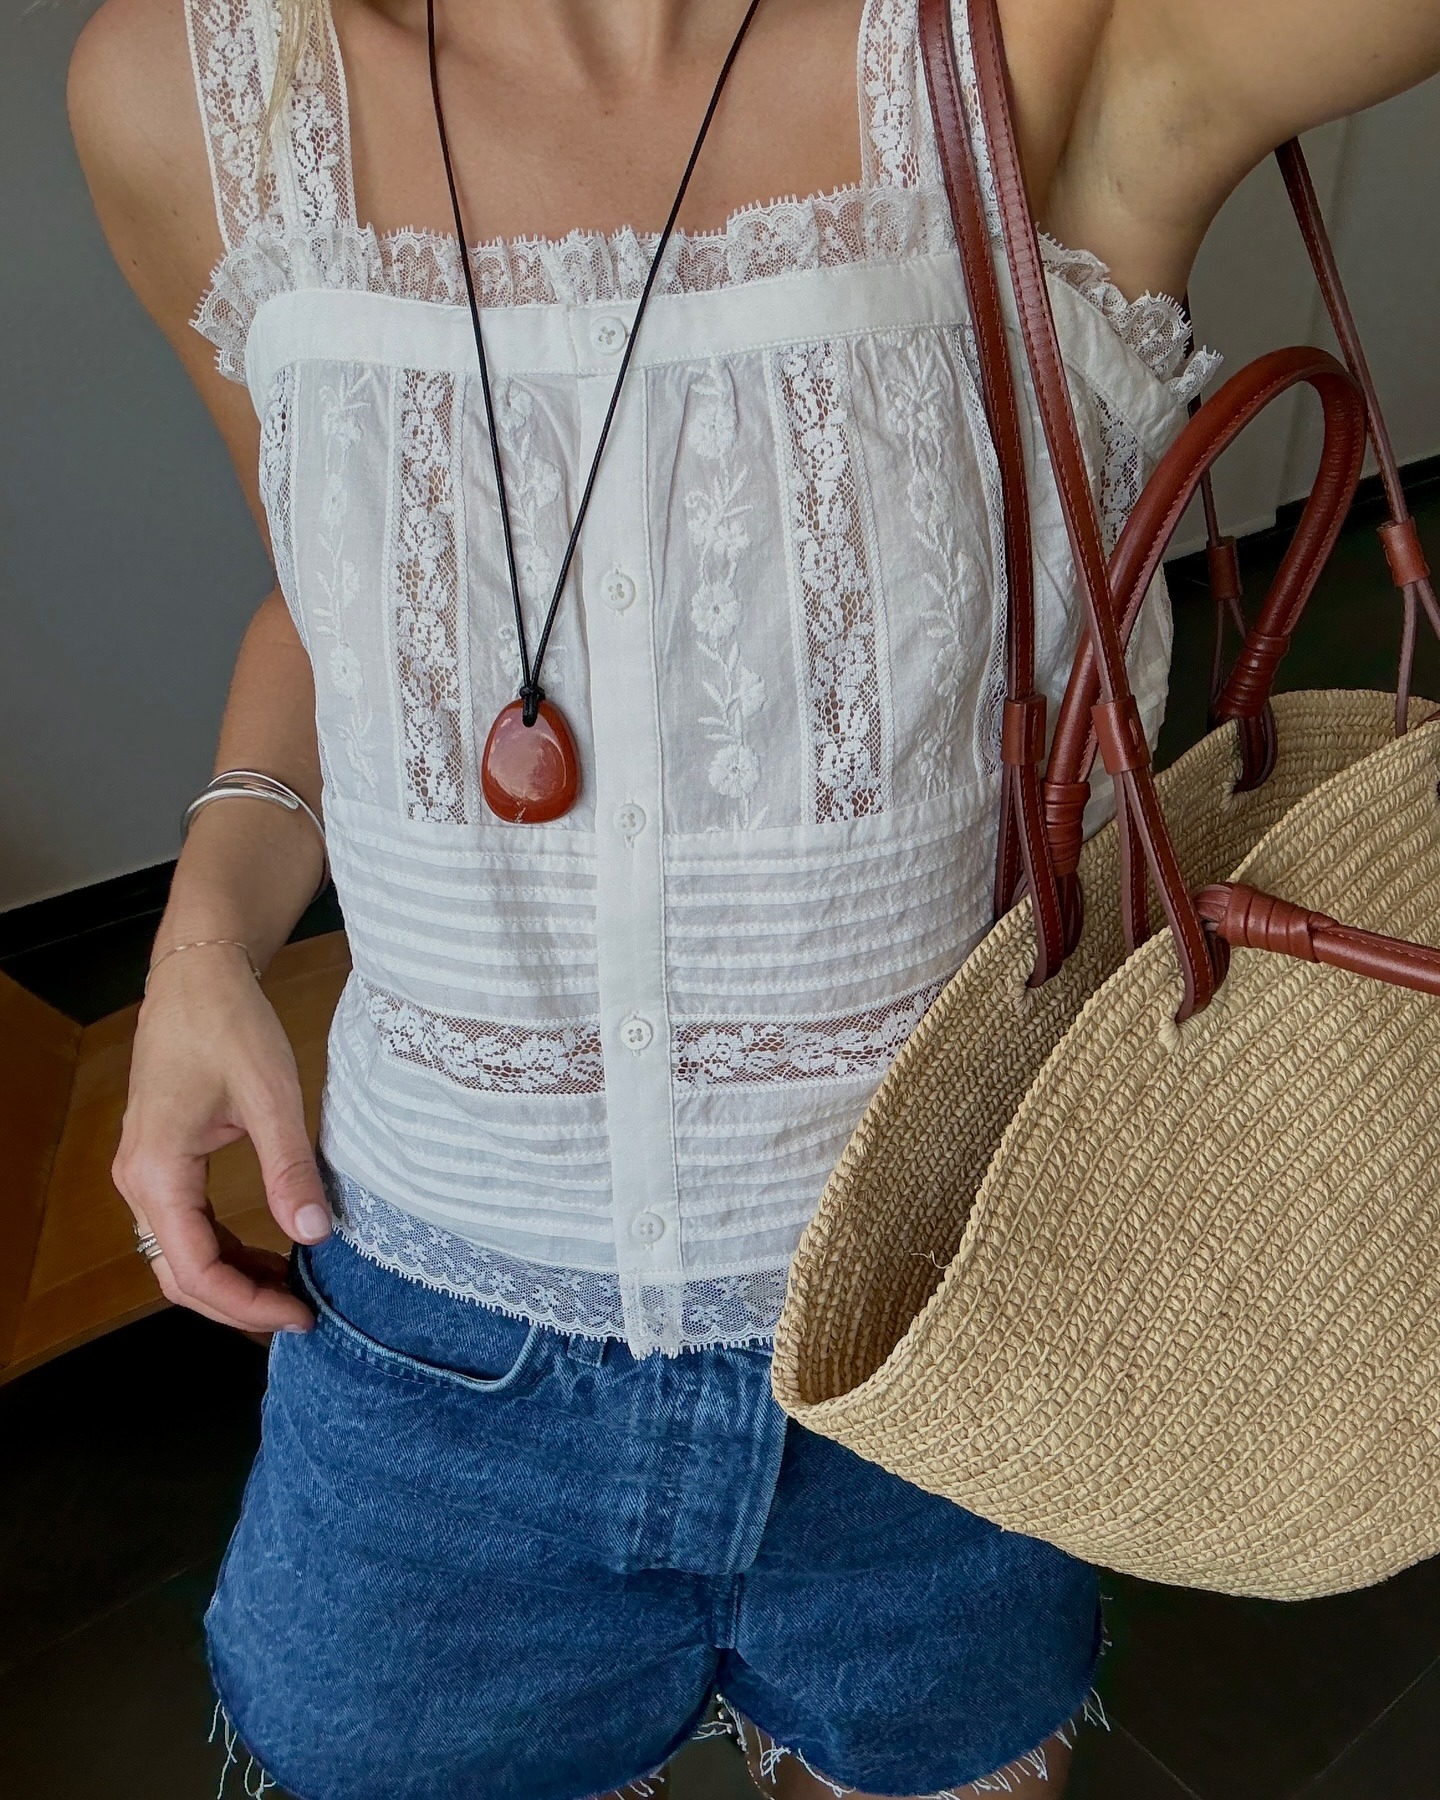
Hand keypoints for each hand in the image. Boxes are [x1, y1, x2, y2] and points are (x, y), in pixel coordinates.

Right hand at [113, 941, 330, 1333]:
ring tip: (290, 1291)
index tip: (300, 1314)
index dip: (247, 1304)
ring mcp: (145, 1173)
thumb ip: (290, 1168)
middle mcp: (138, 1181)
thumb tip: (313, 1234)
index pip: (195, 1270)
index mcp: (157, 1171)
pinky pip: (185, 1227)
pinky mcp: (161, 1162)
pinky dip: (223, 1251)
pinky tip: (267, 1256)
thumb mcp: (271, 1095)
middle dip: (237, 1305)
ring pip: (179, 1255)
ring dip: (231, 1280)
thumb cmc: (230, 1022)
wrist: (199, 975)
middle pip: (179, 1275)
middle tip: (299, 1315)